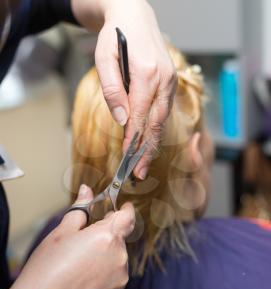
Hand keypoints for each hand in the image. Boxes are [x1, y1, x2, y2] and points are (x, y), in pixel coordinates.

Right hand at [0, 185, 134, 288]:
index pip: (128, 216)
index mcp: (107, 236)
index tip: (121, 207)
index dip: (125, 210)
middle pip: (120, 235)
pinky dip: (106, 268)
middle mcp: (119, 255)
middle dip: (107, 232)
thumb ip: (80, 209)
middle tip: (86, 237)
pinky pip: (116, 271)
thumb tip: (87, 190)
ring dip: (107, 251)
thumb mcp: (62, 232)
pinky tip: (85, 274)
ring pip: (118, 253)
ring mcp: (120, 275)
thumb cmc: (48, 268)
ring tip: (81, 260)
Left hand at [72, 0, 176, 179]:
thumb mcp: (104, 58)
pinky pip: (164, 111)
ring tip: (144, 163)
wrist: (134, 14)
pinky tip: (151, 141)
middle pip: (156, 123)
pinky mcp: (171, 82)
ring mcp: (170, 81)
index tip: (128, 160)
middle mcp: (164, 79)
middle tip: (139, 172)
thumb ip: (112, 90)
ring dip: (153, 143)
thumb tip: (121, 120)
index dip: (134, 140)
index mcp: (147, 73)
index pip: (140, 115)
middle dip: (147, 150)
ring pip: (162, 119)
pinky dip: (157, 129)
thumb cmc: (115, 35)